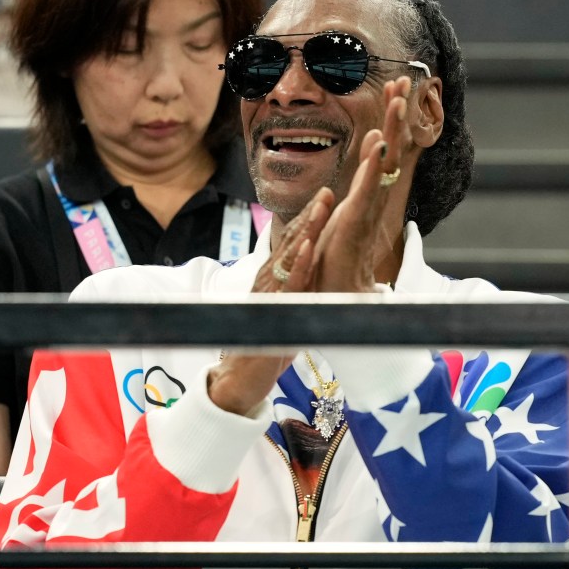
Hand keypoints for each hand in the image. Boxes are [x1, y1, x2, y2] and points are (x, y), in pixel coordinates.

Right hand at [209, 190, 335, 415]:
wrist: (240, 378)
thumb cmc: (266, 344)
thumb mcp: (287, 310)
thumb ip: (297, 290)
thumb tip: (311, 272)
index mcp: (273, 278)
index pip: (293, 242)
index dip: (310, 218)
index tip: (326, 195)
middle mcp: (267, 281)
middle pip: (291, 242)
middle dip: (311, 215)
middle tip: (328, 190)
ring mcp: (268, 295)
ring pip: (290, 257)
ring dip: (307, 230)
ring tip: (322, 208)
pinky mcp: (271, 313)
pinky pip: (289, 286)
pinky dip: (300, 264)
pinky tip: (310, 248)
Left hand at [312, 76, 411, 291]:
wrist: (335, 300)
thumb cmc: (335, 265)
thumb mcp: (337, 223)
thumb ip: (346, 203)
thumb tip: (349, 190)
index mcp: (366, 196)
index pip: (383, 151)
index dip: (390, 121)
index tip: (395, 90)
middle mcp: (370, 199)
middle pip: (390, 149)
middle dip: (396, 114)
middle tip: (403, 80)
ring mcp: (366, 209)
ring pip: (383, 163)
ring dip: (391, 129)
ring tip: (397, 99)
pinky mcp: (356, 223)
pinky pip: (366, 190)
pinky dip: (372, 167)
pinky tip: (377, 143)